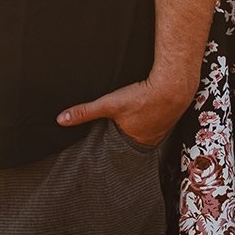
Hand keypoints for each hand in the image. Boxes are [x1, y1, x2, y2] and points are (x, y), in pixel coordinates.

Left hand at [56, 75, 193, 149]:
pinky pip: (156, 122)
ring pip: (144, 131)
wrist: (173, 86)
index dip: (110, 141)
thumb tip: (61, 120)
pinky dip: (150, 117)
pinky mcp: (168, 118)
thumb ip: (85, 112)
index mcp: (134, 143)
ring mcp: (161, 131)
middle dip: (124, 134)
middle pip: (131, 140)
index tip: (104, 136)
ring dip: (139, 125)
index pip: (117, 148)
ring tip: (133, 116)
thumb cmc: (142, 97)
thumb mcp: (109, 104)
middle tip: (119, 124)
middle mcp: (148, 142)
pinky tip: (147, 109)